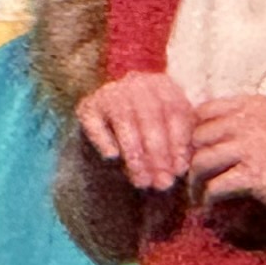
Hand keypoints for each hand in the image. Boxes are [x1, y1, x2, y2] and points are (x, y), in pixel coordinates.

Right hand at [75, 74, 195, 189]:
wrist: (110, 124)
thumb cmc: (147, 134)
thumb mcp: (167, 137)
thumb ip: (175, 153)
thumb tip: (170, 177)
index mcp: (164, 85)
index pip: (175, 112)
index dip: (178, 143)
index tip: (178, 170)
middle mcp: (138, 83)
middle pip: (151, 117)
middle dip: (157, 153)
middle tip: (159, 181)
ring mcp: (110, 92)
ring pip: (125, 121)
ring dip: (134, 154)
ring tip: (141, 181)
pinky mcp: (87, 106)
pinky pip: (95, 124)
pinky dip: (103, 140)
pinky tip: (111, 157)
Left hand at [183, 95, 265, 224]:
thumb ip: (250, 125)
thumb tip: (214, 137)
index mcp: (254, 105)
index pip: (203, 110)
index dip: (193, 133)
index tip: (194, 154)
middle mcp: (249, 120)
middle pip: (196, 137)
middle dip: (190, 160)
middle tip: (192, 181)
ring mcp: (251, 147)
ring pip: (200, 163)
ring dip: (195, 185)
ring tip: (199, 198)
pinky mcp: (255, 176)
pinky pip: (215, 188)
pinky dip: (209, 202)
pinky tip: (213, 210)